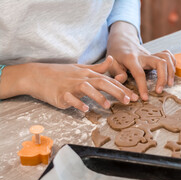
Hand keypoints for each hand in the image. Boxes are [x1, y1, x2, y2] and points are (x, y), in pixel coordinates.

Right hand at [0, 56, 137, 111]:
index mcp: (88, 74)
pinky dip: (78, 103)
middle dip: (117, 91)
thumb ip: (98, 67)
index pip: (109, 80)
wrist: (37, 75)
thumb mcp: (81, 68)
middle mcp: (81, 78)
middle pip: (102, 82)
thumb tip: (112, 60)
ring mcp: (70, 86)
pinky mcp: (60, 94)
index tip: (134, 96)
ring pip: (87, 89)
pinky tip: (85, 109)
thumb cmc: (61, 73)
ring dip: (98, 97)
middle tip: (128, 101)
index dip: (122, 88)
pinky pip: (70, 98)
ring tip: (108, 106)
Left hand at [107, 21, 175, 100]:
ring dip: (171, 71)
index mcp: (131, 59)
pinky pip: (168, 55)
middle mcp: (143, 55)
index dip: (143, 87)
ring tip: (169, 84)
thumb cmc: (116, 55)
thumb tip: (120, 80)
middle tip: (160, 90)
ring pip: (166, 58)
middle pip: (160, 62)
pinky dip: (173, 64)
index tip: (145, 98)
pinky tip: (171, 74)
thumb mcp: (111, 64)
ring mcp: (151, 54)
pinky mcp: (155, 54)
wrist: (122, 41)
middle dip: (163, 77)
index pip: (139, 73)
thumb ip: (116, 72)